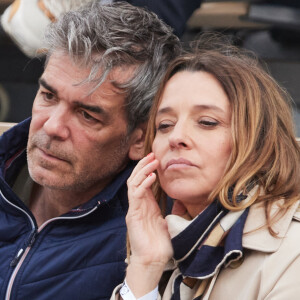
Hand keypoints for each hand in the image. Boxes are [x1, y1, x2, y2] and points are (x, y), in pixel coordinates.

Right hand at [125, 153, 172, 296]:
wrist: (152, 261)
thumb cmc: (159, 244)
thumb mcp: (166, 223)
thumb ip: (169, 212)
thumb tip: (178, 205)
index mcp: (145, 205)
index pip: (142, 182)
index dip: (147, 169)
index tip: (155, 158)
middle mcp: (138, 205)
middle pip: (135, 179)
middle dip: (143, 166)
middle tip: (152, 154)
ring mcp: (134, 209)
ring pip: (133, 183)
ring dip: (142, 171)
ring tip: (152, 161)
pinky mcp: (133, 215)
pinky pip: (136, 195)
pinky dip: (143, 183)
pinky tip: (152, 176)